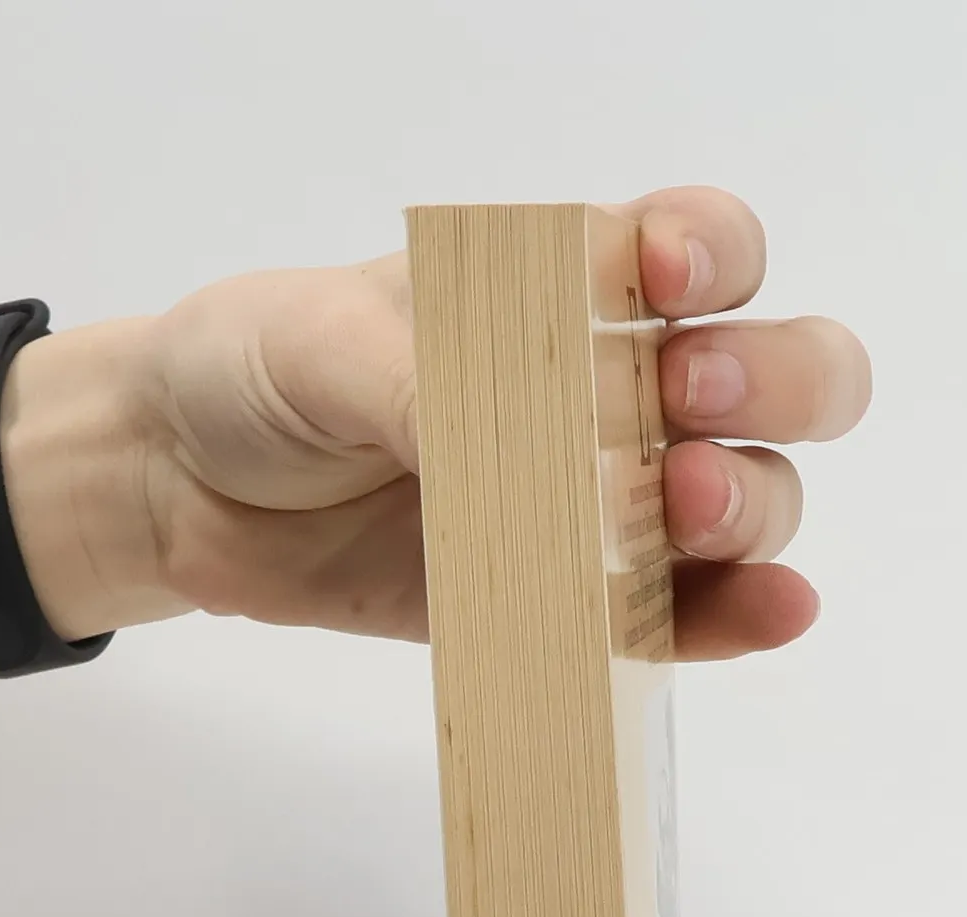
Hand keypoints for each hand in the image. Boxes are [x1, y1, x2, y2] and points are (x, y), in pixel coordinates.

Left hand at [133, 186, 870, 661]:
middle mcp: (620, 390)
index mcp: (574, 285)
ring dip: (748, 502)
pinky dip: (739, 616)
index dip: (715, 255)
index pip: (703, 249)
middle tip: (688, 400)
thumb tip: (569, 470)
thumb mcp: (329, 343)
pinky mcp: (582, 608)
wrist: (190, 489)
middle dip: (769, 383)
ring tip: (681, 512)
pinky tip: (774, 608)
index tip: (662, 278)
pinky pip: (687, 616)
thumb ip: (437, 387)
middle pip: (777, 375)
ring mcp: (610, 506)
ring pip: (752, 497)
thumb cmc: (267, 375)